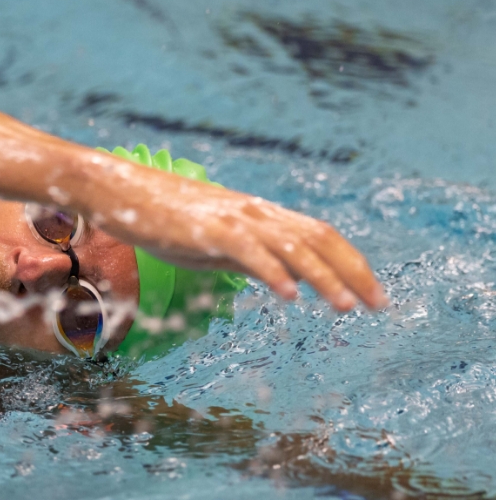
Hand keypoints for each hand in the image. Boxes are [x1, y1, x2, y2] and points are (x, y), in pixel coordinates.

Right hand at [96, 164, 386, 311]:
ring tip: (344, 308)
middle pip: (319, 239)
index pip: (320, 236)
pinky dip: (273, 272)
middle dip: (353, 272)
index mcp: (261, 216)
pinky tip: (289, 296)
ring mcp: (235, 219)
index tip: (373, 295)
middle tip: (379, 306)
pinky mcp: (210, 230)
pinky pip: (250, 252)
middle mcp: (257, 213)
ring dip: (323, 278)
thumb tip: (284, 278)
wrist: (121, 191)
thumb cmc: (163, 220)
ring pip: (293, 247)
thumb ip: (250, 258)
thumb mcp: (214, 244)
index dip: (352, 264)